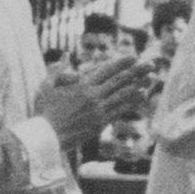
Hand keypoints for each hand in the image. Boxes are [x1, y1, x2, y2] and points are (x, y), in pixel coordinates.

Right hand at [36, 53, 152, 150]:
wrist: (46, 137)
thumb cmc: (43, 111)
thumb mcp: (46, 86)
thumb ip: (57, 69)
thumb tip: (65, 56)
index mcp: (82, 85)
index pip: (106, 70)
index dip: (121, 63)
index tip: (133, 57)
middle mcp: (93, 97)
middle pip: (120, 81)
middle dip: (137, 71)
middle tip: (151, 65)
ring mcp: (98, 111)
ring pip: (123, 95)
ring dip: (138, 86)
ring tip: (151, 79)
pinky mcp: (100, 123)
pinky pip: (119, 110)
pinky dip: (131, 102)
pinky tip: (141, 97)